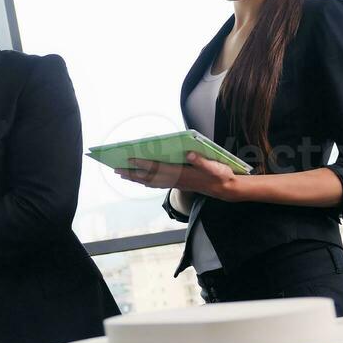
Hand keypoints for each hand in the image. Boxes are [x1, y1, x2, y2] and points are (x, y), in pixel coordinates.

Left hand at [116, 152, 243, 200]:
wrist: (226, 189)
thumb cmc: (221, 175)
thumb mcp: (216, 167)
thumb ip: (202, 161)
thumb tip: (189, 154)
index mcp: (183, 173)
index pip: (158, 168)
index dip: (143, 164)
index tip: (130, 159)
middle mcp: (176, 180)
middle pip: (150, 177)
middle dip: (133, 173)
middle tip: (116, 169)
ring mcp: (176, 183)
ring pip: (151, 182)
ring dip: (136, 178)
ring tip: (122, 174)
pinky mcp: (178, 184)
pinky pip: (157, 184)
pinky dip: (146, 182)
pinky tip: (140, 180)